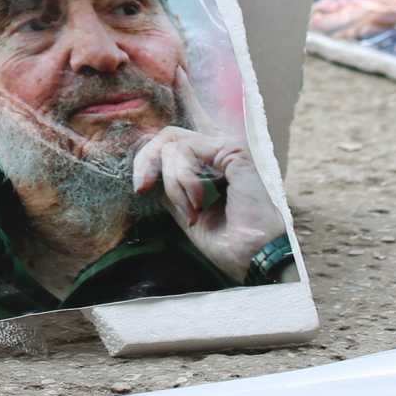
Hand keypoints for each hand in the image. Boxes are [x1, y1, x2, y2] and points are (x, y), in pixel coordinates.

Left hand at [131, 119, 284, 283]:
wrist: (253, 259)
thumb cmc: (227, 243)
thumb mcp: (186, 210)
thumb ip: (170, 186)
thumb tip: (146, 169)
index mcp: (212, 165)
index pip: (177, 139)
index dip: (153, 146)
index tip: (142, 182)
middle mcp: (220, 152)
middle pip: (169, 136)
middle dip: (147, 160)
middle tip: (142, 187)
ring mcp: (227, 148)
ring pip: (174, 144)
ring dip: (172, 183)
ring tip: (189, 211)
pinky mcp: (233, 150)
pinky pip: (186, 149)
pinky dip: (183, 179)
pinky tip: (198, 203)